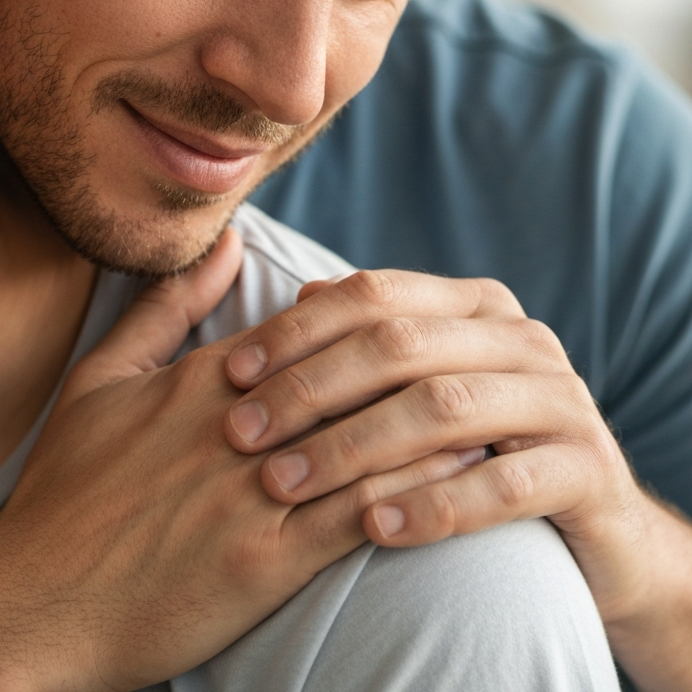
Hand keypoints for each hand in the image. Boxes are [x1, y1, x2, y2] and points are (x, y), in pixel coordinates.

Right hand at [0, 238, 481, 691]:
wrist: (37, 603)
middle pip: (348, 379)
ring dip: (435, 421)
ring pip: (367, 440)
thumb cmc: (64, 492)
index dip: (366, 325)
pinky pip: (360, 515)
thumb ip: (160, 311)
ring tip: (489, 405)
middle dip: (415, 364)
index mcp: (197, 380)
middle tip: (475, 352)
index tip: (415, 319)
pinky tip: (461, 478)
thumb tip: (218, 246)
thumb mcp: (98, 383)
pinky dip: (418, 491)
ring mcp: (253, 493)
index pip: (304, 334)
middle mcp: (234, 426)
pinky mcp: (266, 561)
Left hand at [220, 270, 664, 646]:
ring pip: (442, 408)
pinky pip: (504, 485)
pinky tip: (372, 529)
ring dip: (353, 447)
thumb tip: (301, 291)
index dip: (296, 329)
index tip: (231, 372)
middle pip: (398, 345)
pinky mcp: (586, 469)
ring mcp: (560, 398)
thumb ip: (368, 334)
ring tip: (285, 482)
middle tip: (242, 432)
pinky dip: (433, 504)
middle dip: (309, 388)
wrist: (588, 516)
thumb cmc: (476, 440)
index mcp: (471, 305)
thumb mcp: (423, 378)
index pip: (371, 294)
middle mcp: (518, 337)